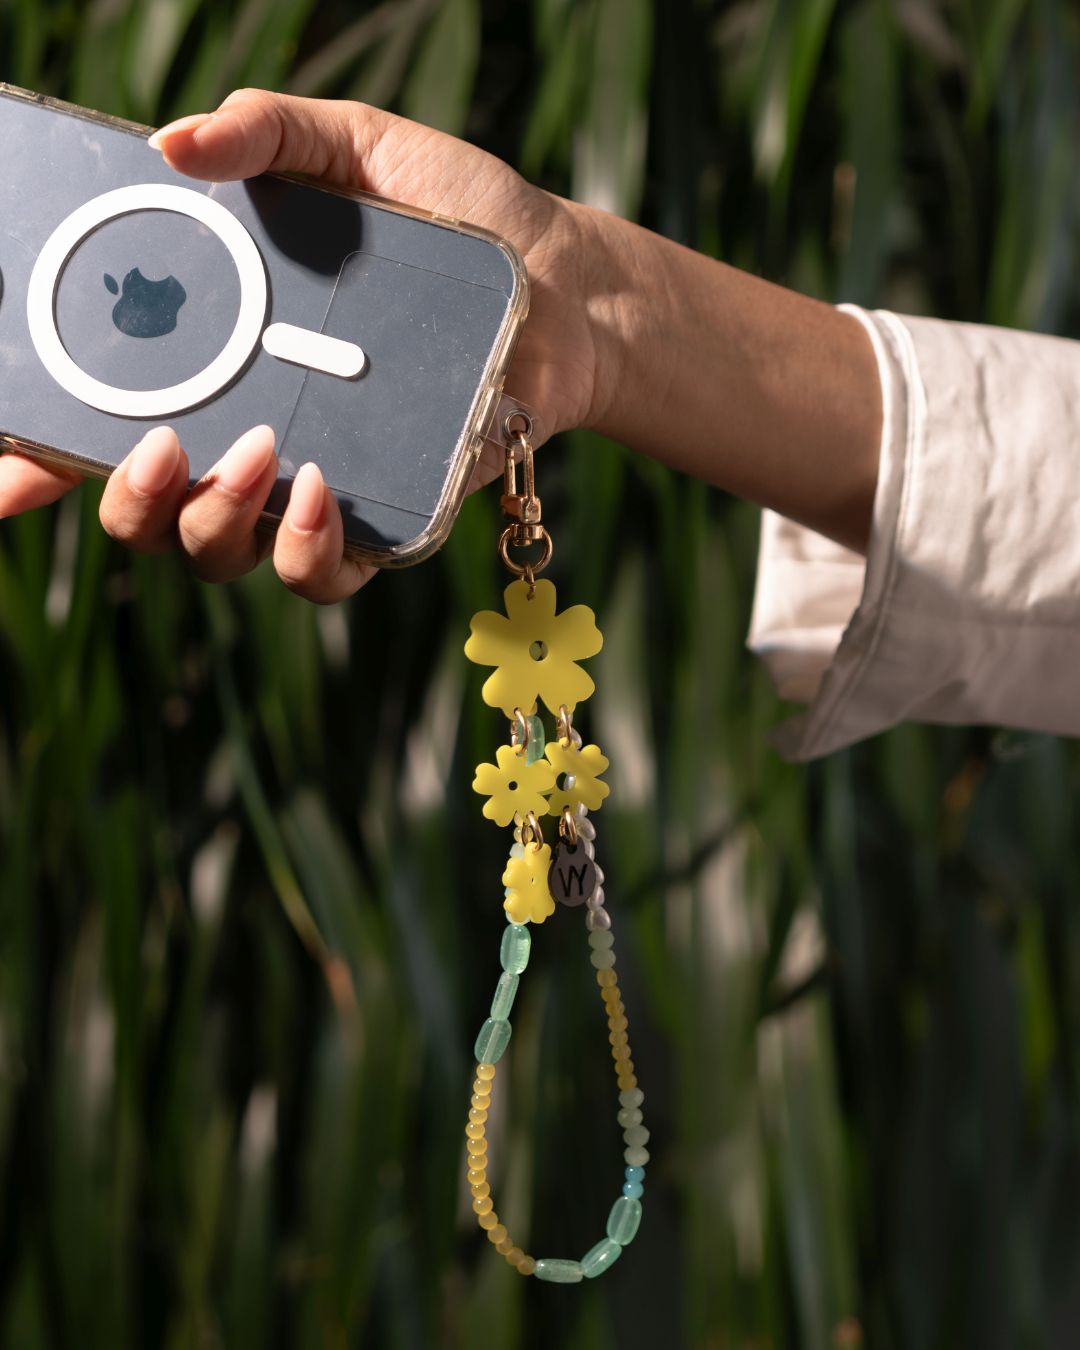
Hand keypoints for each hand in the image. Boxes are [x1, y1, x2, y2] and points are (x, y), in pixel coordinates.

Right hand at [0, 90, 607, 600]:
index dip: (34, 455)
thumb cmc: (457, 222)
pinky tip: (321, 493)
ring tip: (263, 453)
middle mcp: (245, 433)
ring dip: (210, 520)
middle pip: (143, 507)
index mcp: (217, 358)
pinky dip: (304, 552)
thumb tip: (173, 144)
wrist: (562, 285)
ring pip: (216, 551)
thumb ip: (268, 138)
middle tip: (160, 444)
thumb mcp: (356, 153)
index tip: (5, 470)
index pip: (101, 417)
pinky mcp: (378, 523)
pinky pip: (320, 576)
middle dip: (127, 497)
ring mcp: (307, 488)